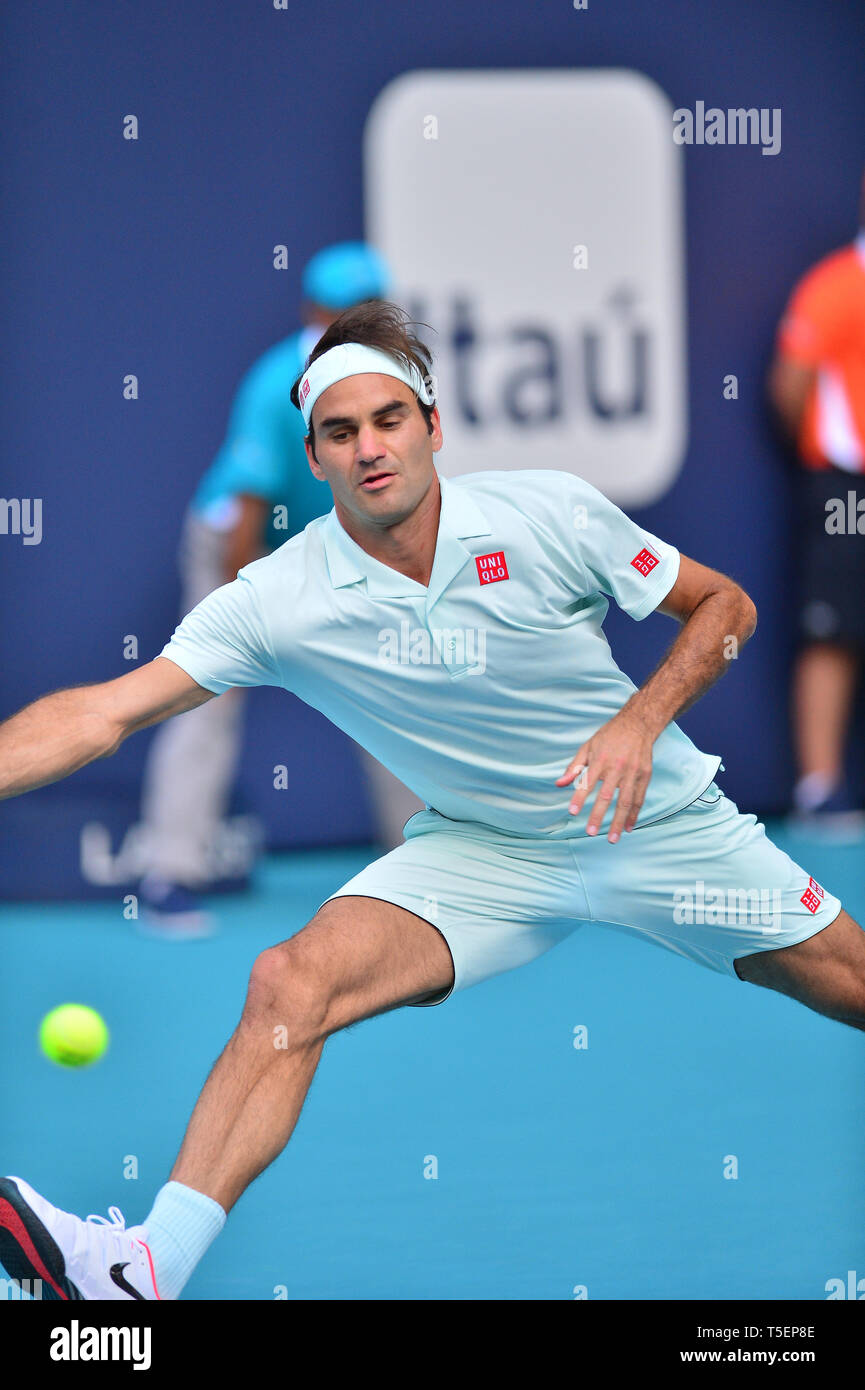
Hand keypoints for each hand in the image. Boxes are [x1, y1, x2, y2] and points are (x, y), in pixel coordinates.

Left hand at [555, 711, 653, 842]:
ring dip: (618, 821)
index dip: (579, 798)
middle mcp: (617, 768)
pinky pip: (639, 799)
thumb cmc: (609, 736)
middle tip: (590, 833)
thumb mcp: (588, 747)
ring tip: (613, 838)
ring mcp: (633, 772)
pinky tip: (629, 826)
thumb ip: (574, 767)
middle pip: (607, 796)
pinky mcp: (645, 775)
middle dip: (598, 816)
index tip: (572, 812)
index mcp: (600, 760)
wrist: (638, 724)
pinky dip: (634, 814)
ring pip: (625, 802)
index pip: (587, 782)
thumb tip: (559, 784)